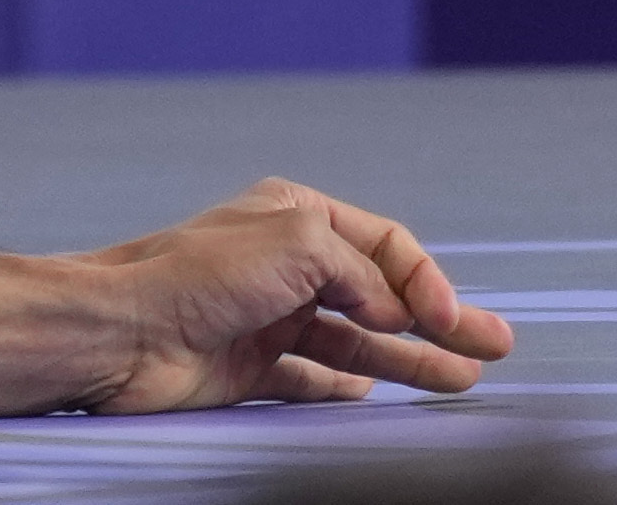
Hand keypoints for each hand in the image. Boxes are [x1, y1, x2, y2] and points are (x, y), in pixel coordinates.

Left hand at [67, 179, 507, 409]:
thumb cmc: (198, 276)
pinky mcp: (248, 368)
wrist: (122, 333)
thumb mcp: (299, 244)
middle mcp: (285, 265)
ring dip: (409, 361)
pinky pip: (311, 378)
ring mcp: (268, 318)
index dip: (426, 282)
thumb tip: (391, 311)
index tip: (448, 321)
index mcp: (296, 217)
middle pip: (380, 297)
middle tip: (495, 347)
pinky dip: (344, 389)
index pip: (386, 246)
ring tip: (462, 381)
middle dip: (440, 322)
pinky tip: (372, 399)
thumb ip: (359, 271)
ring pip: (356, 344)